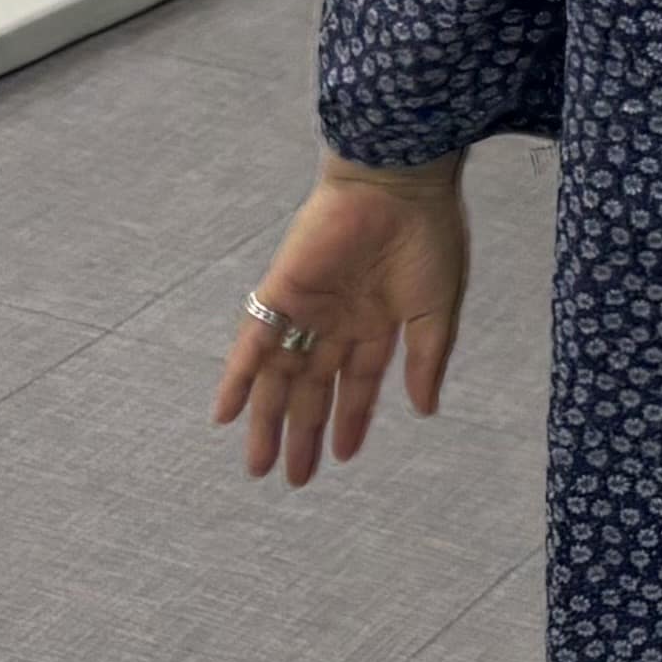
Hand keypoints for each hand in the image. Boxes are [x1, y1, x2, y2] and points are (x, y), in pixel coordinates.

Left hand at [216, 159, 471, 483]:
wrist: (397, 182)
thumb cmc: (426, 237)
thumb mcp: (437, 308)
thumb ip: (427, 360)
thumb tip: (425, 411)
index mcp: (377, 321)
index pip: (357, 383)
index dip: (349, 420)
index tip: (341, 457)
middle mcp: (336, 320)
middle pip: (312, 388)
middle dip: (303, 433)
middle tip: (292, 479)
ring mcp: (306, 308)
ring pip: (280, 376)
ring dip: (267, 420)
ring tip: (258, 465)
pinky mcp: (281, 291)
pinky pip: (252, 342)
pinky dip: (236, 378)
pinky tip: (224, 415)